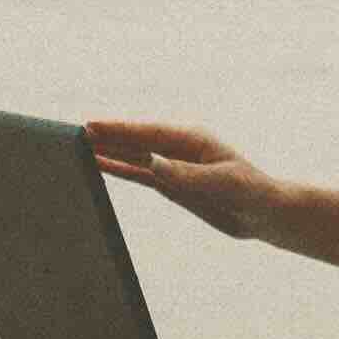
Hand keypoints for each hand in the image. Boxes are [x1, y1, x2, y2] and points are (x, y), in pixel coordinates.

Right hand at [88, 120, 274, 240]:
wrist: (263, 214)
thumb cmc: (250, 192)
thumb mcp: (219, 183)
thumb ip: (184, 175)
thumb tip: (151, 164)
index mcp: (192, 139)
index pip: (148, 133)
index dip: (120, 129)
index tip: (92, 125)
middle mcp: (178, 148)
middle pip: (136, 141)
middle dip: (107, 136)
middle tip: (75, 132)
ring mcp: (172, 165)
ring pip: (133, 156)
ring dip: (109, 152)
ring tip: (79, 147)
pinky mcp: (171, 183)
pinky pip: (139, 173)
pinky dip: (119, 169)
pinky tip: (100, 164)